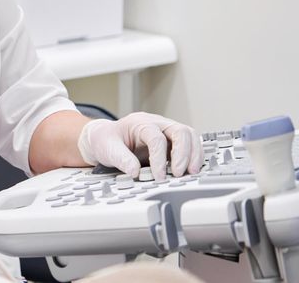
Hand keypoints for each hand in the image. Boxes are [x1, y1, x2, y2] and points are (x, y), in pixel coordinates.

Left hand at [77, 112, 202, 178]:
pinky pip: (189, 145)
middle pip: (180, 131)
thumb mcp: (108, 148)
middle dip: (183, 154)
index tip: (159, 175)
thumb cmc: (107, 140)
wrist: (105, 138)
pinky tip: (191, 169)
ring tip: (191, 173)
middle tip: (179, 173)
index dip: (160, 157)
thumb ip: (121, 159)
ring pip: (189, 136)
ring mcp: (166, 132)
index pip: (157, 137)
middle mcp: (157, 124)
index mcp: (141, 123)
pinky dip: (193, 156)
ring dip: (194, 154)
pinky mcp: (171, 142)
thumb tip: (135, 171)